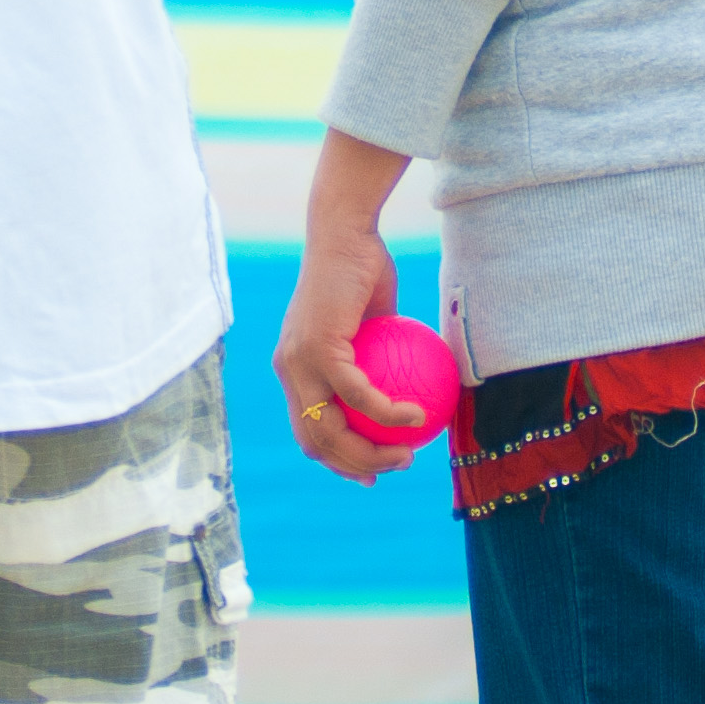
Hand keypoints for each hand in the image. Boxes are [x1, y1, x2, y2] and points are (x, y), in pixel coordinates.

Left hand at [275, 132, 424, 484]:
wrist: (346, 232)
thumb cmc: (362, 269)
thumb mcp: (369, 324)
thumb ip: (376, 360)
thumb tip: (405, 391)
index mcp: (293, 369)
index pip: (308, 430)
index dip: (337, 458)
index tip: (372, 470)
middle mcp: (288, 371)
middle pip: (316, 442)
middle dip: (356, 466)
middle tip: (396, 464)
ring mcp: (298, 362)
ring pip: (332, 429)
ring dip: (372, 451)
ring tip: (408, 452)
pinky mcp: (319, 349)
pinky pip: (359, 395)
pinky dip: (389, 413)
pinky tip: (416, 418)